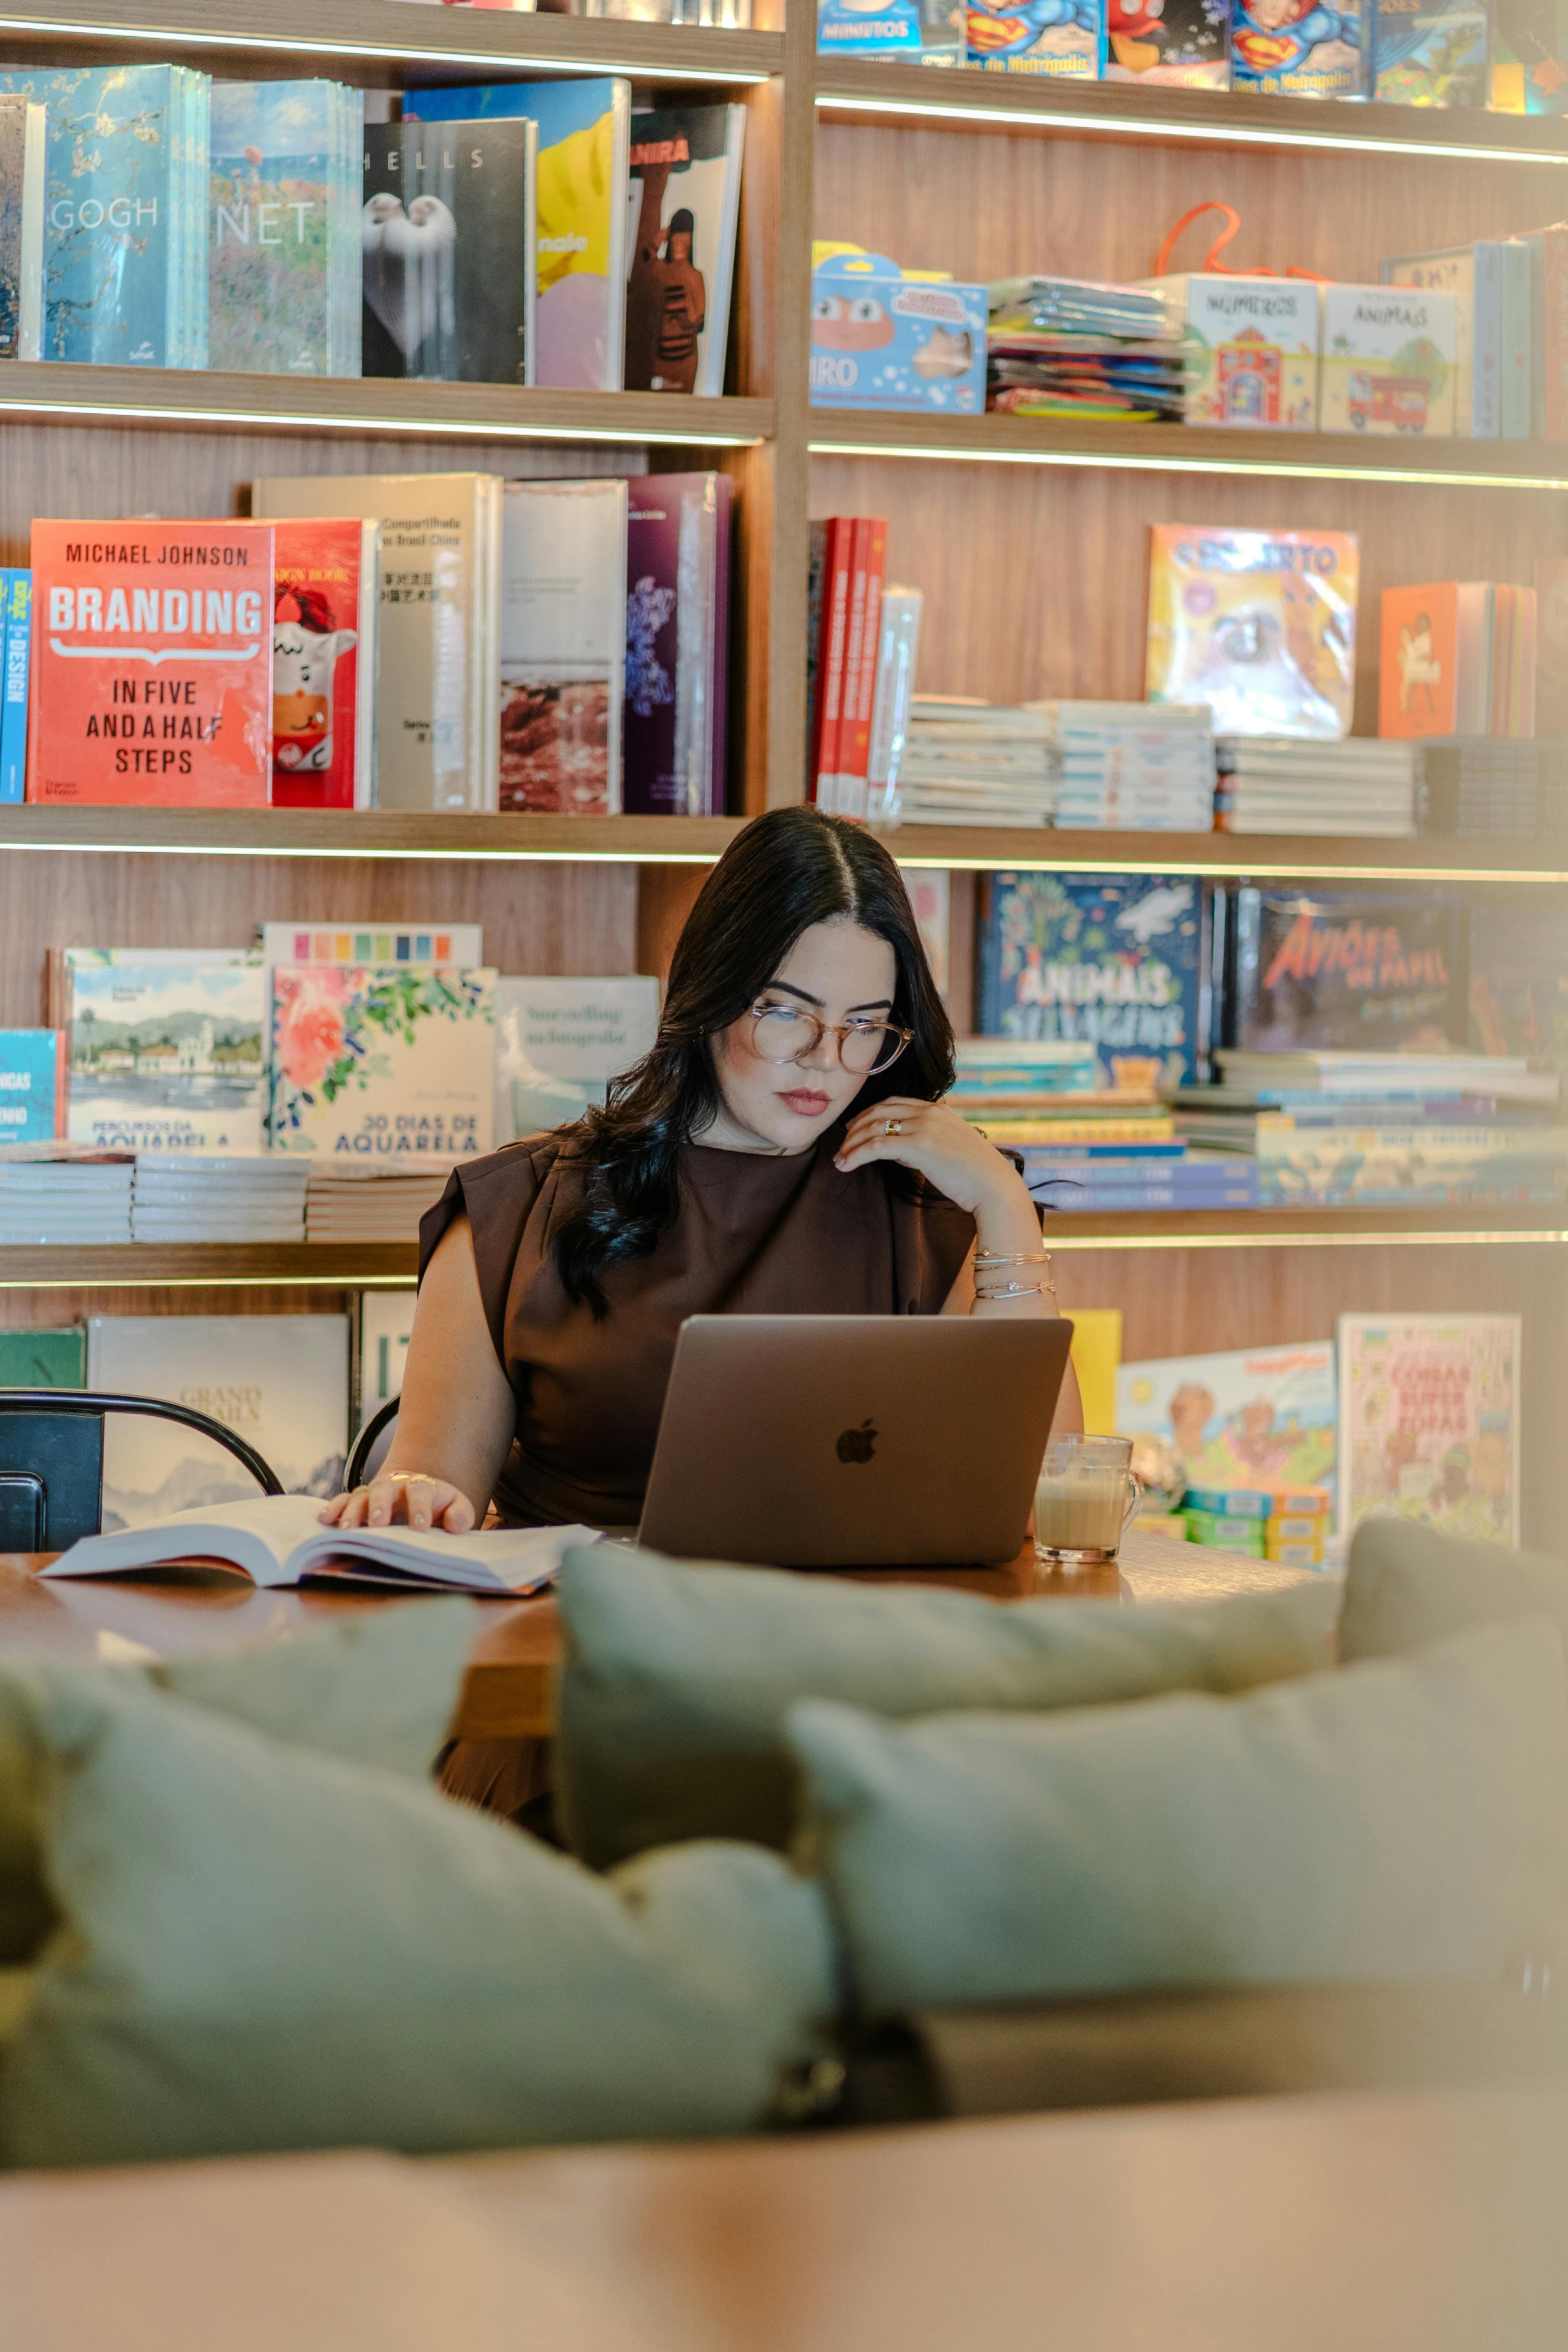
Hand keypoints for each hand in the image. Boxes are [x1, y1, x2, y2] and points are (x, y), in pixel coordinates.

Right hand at [318, 1472, 476, 1534]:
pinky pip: (343, 1501)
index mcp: (422, 1485)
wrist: (422, 1496)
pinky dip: (333, 1509)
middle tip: (378, 1524)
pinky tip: (324, 1520)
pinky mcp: (358, 1501)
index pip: (421, 1490)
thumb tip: (453, 1525)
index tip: (420, 1526)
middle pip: (384, 1489)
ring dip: (353, 1511)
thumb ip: (461, 1514)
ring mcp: (374, 1492)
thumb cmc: (440, 1506)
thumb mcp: (457, 1508)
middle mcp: (394, 1485)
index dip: (420, 1506)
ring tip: (348, 1530)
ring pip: (360, 1496)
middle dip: (380, 1505)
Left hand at [834, 1096, 1029, 1220]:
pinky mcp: (919, 1146)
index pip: (893, 1103)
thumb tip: (896, 1148)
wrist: (995, 1187)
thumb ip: (923, 1141)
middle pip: (879, 1111)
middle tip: (843, 1145)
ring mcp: (924, 1126)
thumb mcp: (949, 1148)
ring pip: (874, 1127)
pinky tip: (847, 1164)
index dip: (869, 1114)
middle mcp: (929, 1112)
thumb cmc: (974, 1175)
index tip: (855, 1129)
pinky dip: (857, 1154)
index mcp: (937, 1109)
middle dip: (855, 1128)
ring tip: (840, 1159)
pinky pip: (877, 1146)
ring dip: (851, 1144)